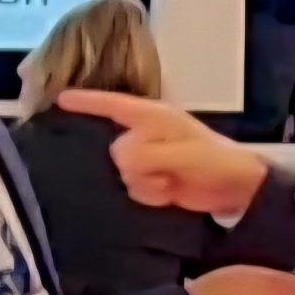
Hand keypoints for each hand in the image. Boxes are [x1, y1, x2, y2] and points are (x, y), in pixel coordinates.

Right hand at [58, 90, 268, 214]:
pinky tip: (170, 193)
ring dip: (146, 182)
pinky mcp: (153, 181)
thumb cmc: (213, 160)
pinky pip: (133, 189)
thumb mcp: (180, 152)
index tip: (58, 99)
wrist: (236, 188)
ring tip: (171, 181)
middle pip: (114, 149)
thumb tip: (119, 157)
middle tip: (163, 169)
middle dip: (135, 164)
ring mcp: (149, 159)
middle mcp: (146, 135)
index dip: (85, 101)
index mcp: (152, 117)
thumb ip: (144, 153)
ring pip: (122, 172)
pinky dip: (151, 195)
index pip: (111, 104)